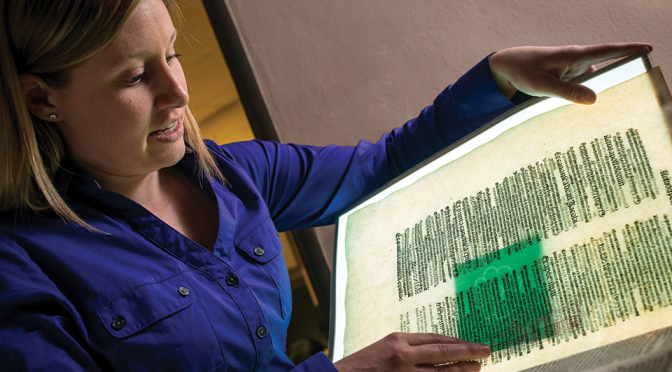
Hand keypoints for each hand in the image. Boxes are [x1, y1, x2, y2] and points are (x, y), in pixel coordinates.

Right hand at [332, 332, 490, 371]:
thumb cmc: (363, 364)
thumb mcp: (386, 346)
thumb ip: (410, 347)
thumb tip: (439, 350)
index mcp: (399, 341)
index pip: (437, 340)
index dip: (459, 343)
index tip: (475, 344)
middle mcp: (404, 357)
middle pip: (444, 355)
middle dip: (469, 354)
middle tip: (486, 353)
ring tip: (476, 368)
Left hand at [489, 43, 651, 103]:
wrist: (507, 68)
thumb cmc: (523, 71)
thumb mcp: (541, 85)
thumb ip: (566, 92)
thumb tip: (594, 99)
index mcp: (573, 55)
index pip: (607, 51)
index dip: (628, 50)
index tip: (648, 50)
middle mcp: (578, 62)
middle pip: (607, 71)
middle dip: (620, 81)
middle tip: (634, 98)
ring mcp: (575, 71)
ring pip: (595, 84)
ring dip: (601, 96)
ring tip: (611, 115)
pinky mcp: (569, 81)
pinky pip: (584, 90)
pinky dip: (587, 100)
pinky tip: (590, 117)